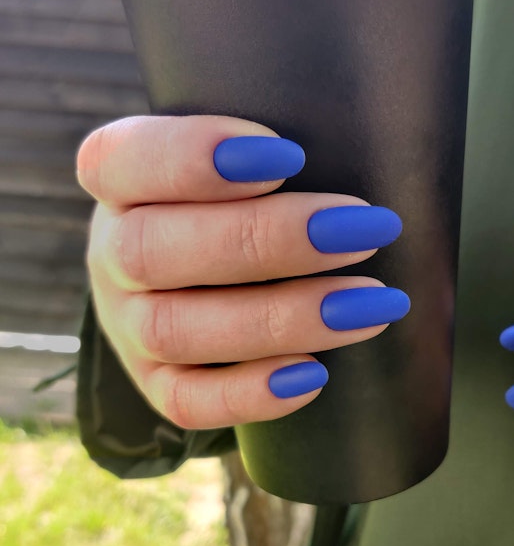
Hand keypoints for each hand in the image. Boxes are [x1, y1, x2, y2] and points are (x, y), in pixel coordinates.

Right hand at [77, 114, 406, 428]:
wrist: (215, 266)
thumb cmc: (244, 192)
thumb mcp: (244, 156)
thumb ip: (278, 144)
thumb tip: (371, 147)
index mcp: (119, 178)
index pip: (125, 159)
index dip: (193, 156)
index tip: (289, 155)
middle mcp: (111, 252)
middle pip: (155, 250)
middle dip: (269, 241)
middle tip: (363, 230)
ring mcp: (126, 324)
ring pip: (176, 330)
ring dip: (281, 318)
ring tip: (369, 305)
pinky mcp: (154, 381)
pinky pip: (185, 401)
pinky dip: (249, 393)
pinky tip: (315, 376)